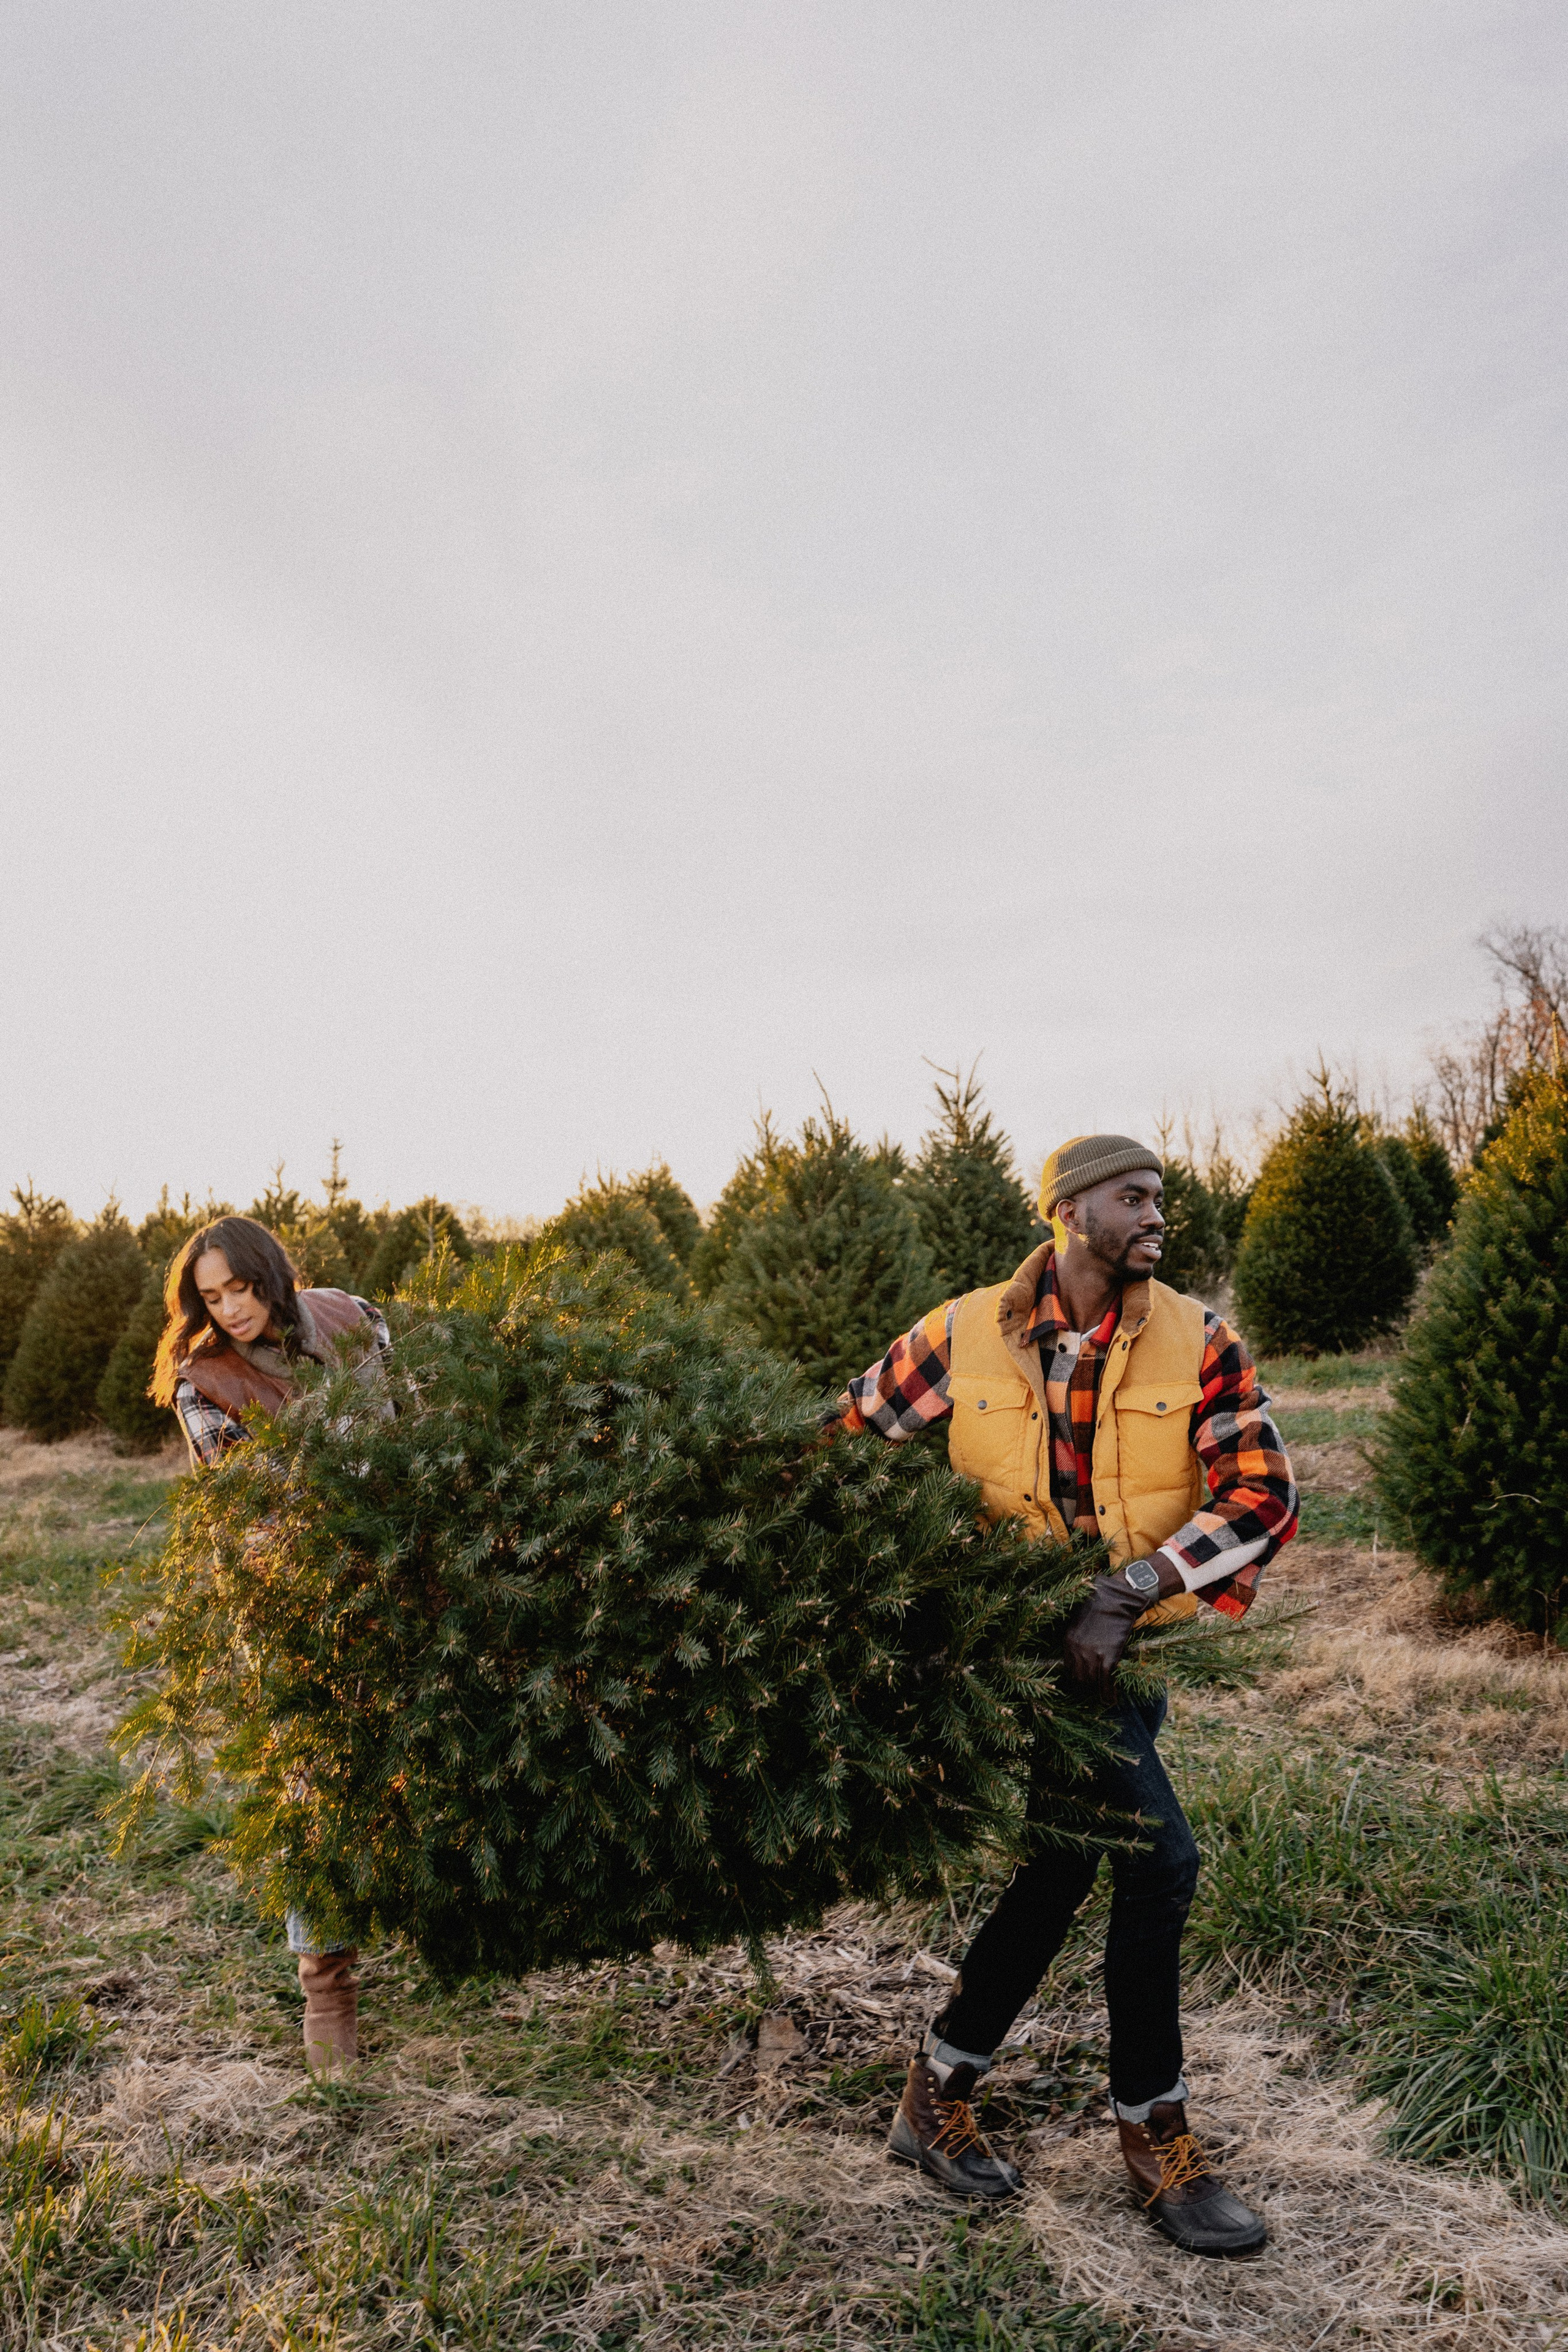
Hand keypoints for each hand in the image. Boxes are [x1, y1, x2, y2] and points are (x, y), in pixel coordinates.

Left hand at [1064, 1570, 1157, 1699]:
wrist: (1117, 1598)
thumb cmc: (1101, 1607)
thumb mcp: (1081, 1623)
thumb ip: (1079, 1640)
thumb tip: (1083, 1657)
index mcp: (1068, 1641)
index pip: (1070, 1669)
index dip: (1079, 1676)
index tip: (1086, 1681)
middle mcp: (1077, 1650)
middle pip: (1080, 1678)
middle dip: (1088, 1684)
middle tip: (1097, 1688)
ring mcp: (1091, 1655)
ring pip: (1092, 1682)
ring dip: (1099, 1689)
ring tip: (1106, 1693)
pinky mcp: (1107, 1657)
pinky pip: (1106, 1682)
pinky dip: (1109, 1693)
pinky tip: (1113, 1699)